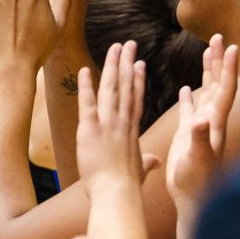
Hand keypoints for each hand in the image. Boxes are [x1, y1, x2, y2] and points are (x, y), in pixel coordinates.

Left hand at [76, 40, 146, 186]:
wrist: (116, 193)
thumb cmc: (127, 187)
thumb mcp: (140, 172)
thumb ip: (147, 163)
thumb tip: (154, 163)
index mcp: (132, 131)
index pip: (136, 100)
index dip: (137, 80)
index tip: (139, 64)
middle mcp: (122, 122)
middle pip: (126, 87)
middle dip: (127, 63)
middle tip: (128, 44)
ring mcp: (108, 124)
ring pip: (111, 88)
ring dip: (113, 66)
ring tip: (115, 47)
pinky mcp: (90, 129)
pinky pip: (88, 103)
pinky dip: (86, 86)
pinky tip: (85, 70)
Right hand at [168, 34, 238, 204]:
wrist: (193, 198)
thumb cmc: (196, 181)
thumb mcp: (197, 158)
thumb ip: (199, 138)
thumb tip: (200, 119)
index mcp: (215, 122)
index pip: (225, 89)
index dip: (227, 67)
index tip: (230, 46)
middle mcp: (212, 120)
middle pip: (218, 83)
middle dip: (218, 60)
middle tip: (218, 36)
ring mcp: (202, 126)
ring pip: (207, 92)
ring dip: (207, 71)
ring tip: (206, 50)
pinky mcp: (190, 135)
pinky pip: (191, 110)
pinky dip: (190, 97)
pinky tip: (186, 87)